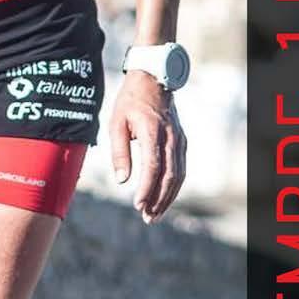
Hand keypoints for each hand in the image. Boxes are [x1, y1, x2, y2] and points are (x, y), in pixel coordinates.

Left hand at [109, 70, 186, 222]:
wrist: (154, 81)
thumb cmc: (130, 102)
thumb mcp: (116, 123)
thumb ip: (119, 152)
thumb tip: (121, 180)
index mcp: (153, 132)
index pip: (153, 166)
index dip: (147, 188)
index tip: (138, 204)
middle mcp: (171, 138)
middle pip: (169, 176)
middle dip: (158, 200)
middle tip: (146, 217)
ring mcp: (179, 141)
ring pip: (178, 176)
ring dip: (167, 197)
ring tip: (154, 215)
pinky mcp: (181, 143)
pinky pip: (180, 169)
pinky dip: (173, 187)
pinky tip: (162, 198)